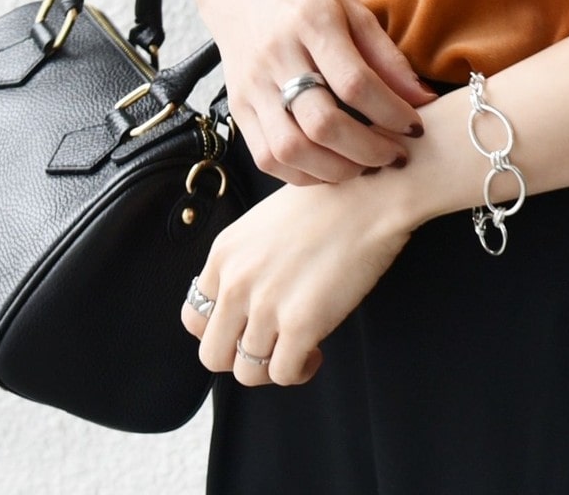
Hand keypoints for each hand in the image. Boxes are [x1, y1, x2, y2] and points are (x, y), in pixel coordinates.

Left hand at [180, 178, 410, 385]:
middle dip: (241, 357)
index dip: (223, 329)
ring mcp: (266, 306)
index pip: (195, 318)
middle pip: (213, 354)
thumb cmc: (331, 199)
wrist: (372, 195)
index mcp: (224, 254)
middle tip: (270, 345)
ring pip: (248, 372)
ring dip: (273, 366)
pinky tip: (315, 352)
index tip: (246, 327)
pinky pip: (283, 373)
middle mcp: (235, 282)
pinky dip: (298, 370)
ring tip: (297, 349)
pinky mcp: (301, 324)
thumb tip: (248, 295)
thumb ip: (246, 259)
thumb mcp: (265, 220)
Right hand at [195, 0, 436, 185]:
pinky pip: (267, 158)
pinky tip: (331, 167)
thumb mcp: (353, 9)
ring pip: (291, 149)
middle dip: (369, 150)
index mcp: (312, 23)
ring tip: (366, 165)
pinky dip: (303, 174)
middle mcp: (278, 57)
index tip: (415, 128)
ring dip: (336, 170)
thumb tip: (424, 100)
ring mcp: (253, 86)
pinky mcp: (237, 107)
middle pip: (323, 123)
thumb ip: (387, 57)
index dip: (392, 113)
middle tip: (396, 155)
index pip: (356, 83)